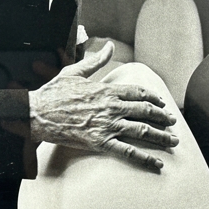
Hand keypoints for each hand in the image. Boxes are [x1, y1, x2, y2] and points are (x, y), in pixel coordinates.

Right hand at [28, 42, 177, 169]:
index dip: (153, 98)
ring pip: (142, 131)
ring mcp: (107, 126)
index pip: (138, 93)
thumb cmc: (53, 92)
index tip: (161, 103)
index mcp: (106, 90)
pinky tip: (158, 163)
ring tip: (173, 140)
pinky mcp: (99, 142)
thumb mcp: (74, 71)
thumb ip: (95, 60)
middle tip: (173, 122)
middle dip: (163, 117)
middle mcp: (111, 107)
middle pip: (146, 111)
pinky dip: (145, 158)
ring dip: (161, 136)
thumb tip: (109, 45)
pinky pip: (127, 152)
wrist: (36, 114)